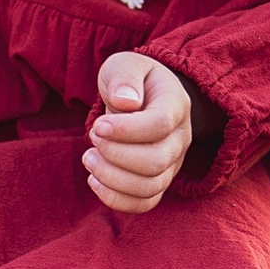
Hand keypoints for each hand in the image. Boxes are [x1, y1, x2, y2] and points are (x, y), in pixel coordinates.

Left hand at [83, 51, 192, 214]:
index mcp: (176, 105)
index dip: (125, 130)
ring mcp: (172, 163)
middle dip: (115, 154)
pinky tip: (94, 180)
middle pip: (155, 162)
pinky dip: (117, 199)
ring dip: (111, 177)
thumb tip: (125, 103)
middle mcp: (180, 138)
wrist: (142, 98)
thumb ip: (125, 77)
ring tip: (89, 157)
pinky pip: (145, 203)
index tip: (98, 125)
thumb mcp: (125, 64)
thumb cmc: (131, 81)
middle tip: (92, 136)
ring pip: (150, 187)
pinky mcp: (159, 181)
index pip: (159, 124)